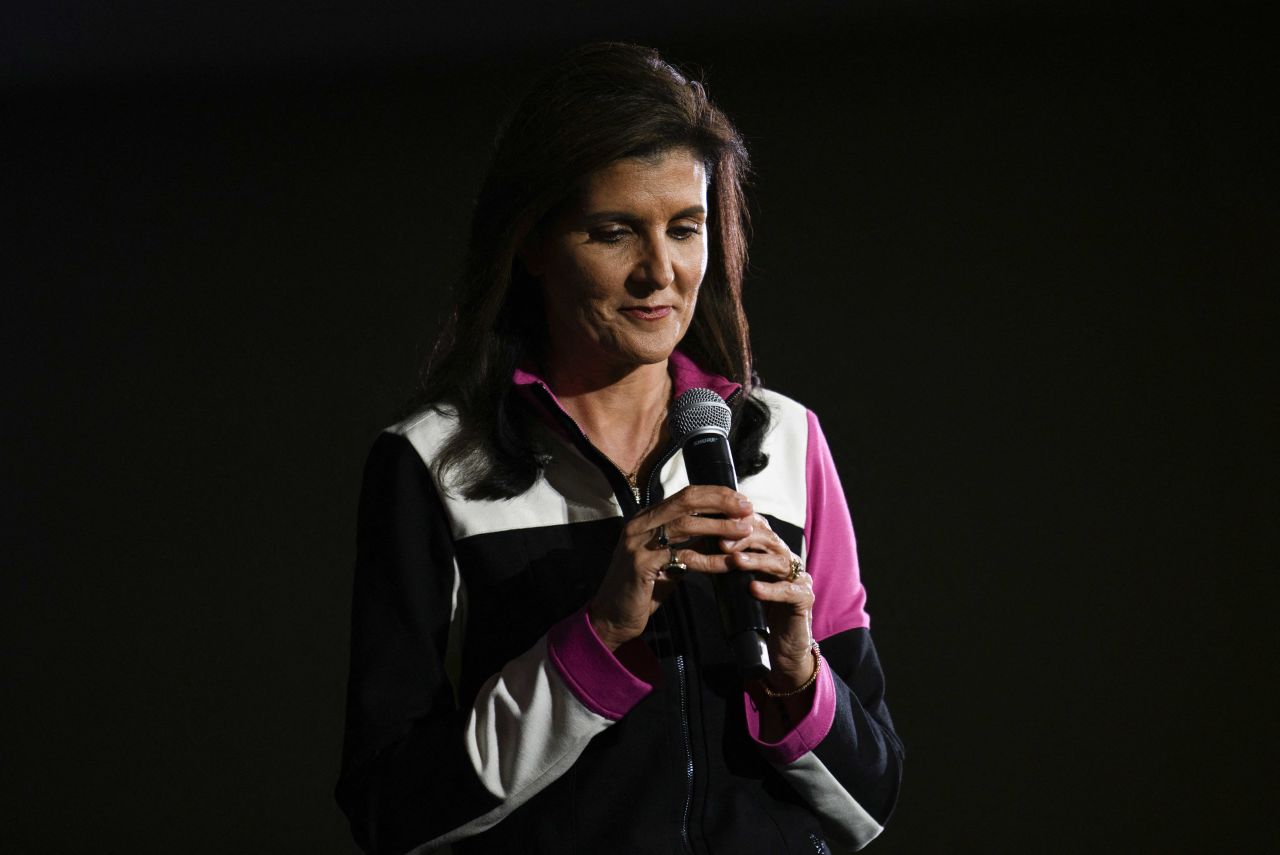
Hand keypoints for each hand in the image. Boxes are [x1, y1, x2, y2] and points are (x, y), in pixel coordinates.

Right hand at [589, 485, 754, 650]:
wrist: (613, 617)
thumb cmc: (644, 589)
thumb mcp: (667, 559)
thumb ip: (687, 543)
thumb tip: (721, 530)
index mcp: (646, 518)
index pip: (685, 495)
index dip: (716, 495)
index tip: (741, 500)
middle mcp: (639, 524)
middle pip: (686, 501)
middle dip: (720, 502)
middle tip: (747, 509)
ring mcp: (637, 543)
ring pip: (685, 524)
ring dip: (719, 526)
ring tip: (745, 531)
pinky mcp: (641, 565)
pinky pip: (683, 557)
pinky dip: (710, 559)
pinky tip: (729, 563)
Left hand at [720, 514, 815, 692]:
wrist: (783, 647)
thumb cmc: (758, 614)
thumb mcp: (740, 586)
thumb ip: (728, 567)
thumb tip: (699, 550)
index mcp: (773, 553)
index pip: (759, 530)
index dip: (740, 524)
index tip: (718, 523)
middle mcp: (788, 561)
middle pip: (770, 540)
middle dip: (745, 539)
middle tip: (722, 542)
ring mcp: (799, 578)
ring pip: (779, 562)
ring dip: (756, 560)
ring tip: (735, 561)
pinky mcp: (804, 599)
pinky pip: (789, 591)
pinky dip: (771, 589)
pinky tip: (753, 588)